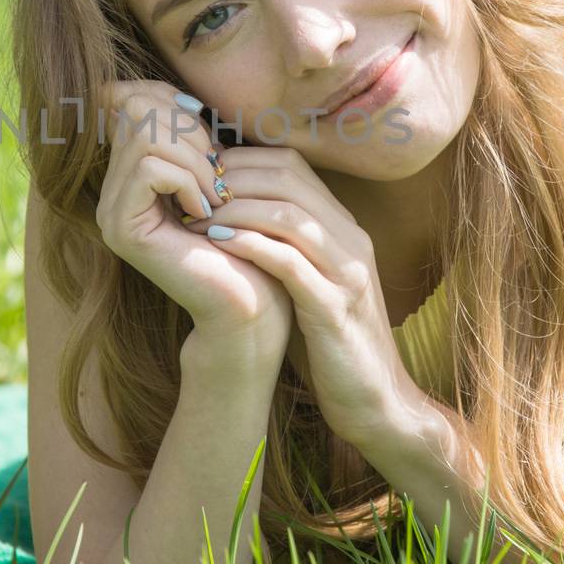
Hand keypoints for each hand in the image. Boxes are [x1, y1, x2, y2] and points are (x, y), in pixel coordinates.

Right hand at [91, 80, 293, 371]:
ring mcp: (111, 210)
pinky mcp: (121, 229)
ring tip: (216, 196)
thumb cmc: (247, 237)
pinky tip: (206, 212)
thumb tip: (178, 95)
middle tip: (217, 173)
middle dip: (190, 130)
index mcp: (131, 170)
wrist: (253, 303)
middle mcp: (112, 189)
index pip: (131, 97)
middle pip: (136, 107)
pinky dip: (188, 180)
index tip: (212, 138)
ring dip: (195, 159)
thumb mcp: (220, 172)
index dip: (172, 100)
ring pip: (145, 136)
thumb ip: (193, 135)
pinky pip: (149, 168)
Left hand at [179, 145, 421, 449]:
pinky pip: (290, 263)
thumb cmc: (329, 343)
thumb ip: (281, 247)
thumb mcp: (309, 283)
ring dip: (236, 208)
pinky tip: (216, 243)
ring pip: (290, 214)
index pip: (292, 167)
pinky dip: (251, 246)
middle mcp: (351, 242)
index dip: (242, 162)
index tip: (198, 173)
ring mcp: (348, 273)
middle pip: (289, 180)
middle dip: (233, 177)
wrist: (376, 402)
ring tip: (194, 214)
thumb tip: (226, 216)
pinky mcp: (336, 309)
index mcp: (344, 230)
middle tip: (188, 187)